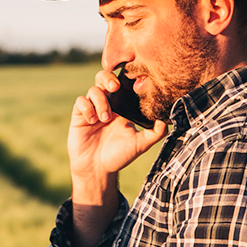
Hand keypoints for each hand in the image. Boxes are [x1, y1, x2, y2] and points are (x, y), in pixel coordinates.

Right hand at [67, 70, 166, 246]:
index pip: (122, 84)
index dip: (125, 77)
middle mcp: (106, 104)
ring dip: (100, 100)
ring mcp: (92, 110)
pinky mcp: (79, 116)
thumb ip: (155, 132)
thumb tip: (167, 119)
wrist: (98, 169)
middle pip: (103, 77)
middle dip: (108, 78)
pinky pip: (80, 102)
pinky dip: (87, 108)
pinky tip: (92, 121)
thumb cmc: (119, 156)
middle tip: (114, 87)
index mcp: (122, 107)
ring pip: (93, 90)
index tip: (132, 79)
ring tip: (105, 118)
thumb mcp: (141, 144)